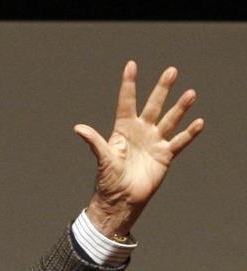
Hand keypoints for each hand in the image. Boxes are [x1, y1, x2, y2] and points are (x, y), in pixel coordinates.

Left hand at [74, 61, 203, 238]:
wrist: (121, 199)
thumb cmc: (108, 179)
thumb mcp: (102, 158)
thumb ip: (94, 141)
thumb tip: (78, 128)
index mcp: (123, 129)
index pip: (127, 102)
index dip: (129, 84)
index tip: (131, 65)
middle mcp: (141, 132)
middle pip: (153, 105)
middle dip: (162, 89)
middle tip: (171, 71)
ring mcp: (154, 142)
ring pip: (170, 120)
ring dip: (180, 108)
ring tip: (190, 93)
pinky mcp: (165, 155)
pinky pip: (179, 141)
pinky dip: (189, 133)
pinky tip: (199, 122)